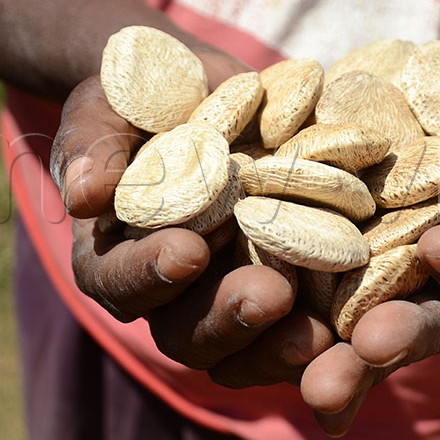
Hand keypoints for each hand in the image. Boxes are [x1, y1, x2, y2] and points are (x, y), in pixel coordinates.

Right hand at [52, 65, 335, 384]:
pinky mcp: (278, 287)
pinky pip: (294, 328)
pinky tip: (355, 322)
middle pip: (185, 332)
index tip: (189, 250)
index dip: (148, 274)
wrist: (200, 92)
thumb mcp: (104, 108)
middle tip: (270, 295)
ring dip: (278, 344)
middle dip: (227, 317)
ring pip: (242, 347)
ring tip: (319, 330)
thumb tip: (85, 194)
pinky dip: (320, 332)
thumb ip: (93, 146)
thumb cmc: (136, 100)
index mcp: (113, 256)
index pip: (115, 281)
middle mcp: (168, 292)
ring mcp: (224, 295)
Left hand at [300, 36, 439, 435]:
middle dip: (397, 338)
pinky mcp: (321, 261)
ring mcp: (376, 281)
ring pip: (360, 333)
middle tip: (368, 347)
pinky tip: (244, 356)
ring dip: (341, 361)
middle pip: (422, 324)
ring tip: (315, 383)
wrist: (432, 84)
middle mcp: (433, 288)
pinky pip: (300, 301)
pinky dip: (278, 329)